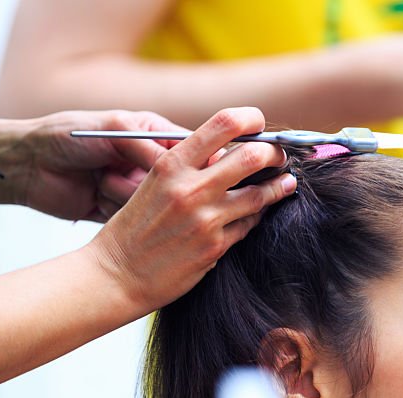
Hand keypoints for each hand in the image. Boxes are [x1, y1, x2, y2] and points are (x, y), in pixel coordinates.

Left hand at [0, 110, 189, 220]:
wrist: (26, 165)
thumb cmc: (65, 136)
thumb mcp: (114, 132)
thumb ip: (152, 148)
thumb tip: (189, 165)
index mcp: (154, 136)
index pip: (197, 151)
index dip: (202, 162)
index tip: (199, 171)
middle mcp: (151, 165)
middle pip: (180, 183)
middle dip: (151, 181)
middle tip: (126, 171)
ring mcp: (138, 190)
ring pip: (156, 204)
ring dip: (125, 193)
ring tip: (100, 179)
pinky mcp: (124, 213)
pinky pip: (136, 218)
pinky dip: (114, 207)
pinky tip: (95, 195)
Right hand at [86, 107, 294, 311]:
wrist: (116, 274)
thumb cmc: (135, 227)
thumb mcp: (154, 184)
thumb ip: (190, 167)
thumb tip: (231, 154)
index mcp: (172, 164)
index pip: (224, 124)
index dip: (251, 119)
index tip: (261, 126)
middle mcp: (190, 188)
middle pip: (254, 156)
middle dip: (275, 155)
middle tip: (280, 159)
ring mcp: (205, 219)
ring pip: (261, 194)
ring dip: (279, 187)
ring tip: (287, 183)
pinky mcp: (215, 247)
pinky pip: (249, 224)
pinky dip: (256, 216)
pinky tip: (259, 212)